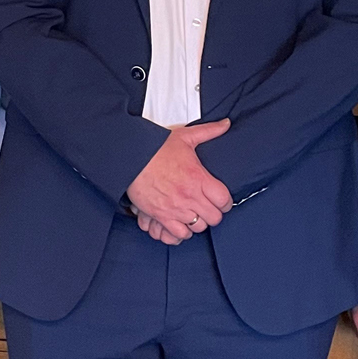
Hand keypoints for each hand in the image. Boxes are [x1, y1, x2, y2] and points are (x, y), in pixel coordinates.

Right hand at [126, 120, 231, 244]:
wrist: (131, 158)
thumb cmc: (157, 148)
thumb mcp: (186, 136)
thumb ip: (209, 131)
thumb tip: (226, 124)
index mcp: (199, 178)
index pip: (224, 200)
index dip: (225, 202)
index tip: (220, 200)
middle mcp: (190, 196)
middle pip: (214, 218)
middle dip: (213, 213)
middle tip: (207, 207)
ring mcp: (176, 209)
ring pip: (198, 228)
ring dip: (198, 222)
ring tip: (194, 214)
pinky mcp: (161, 216)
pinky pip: (179, 234)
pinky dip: (181, 232)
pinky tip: (180, 223)